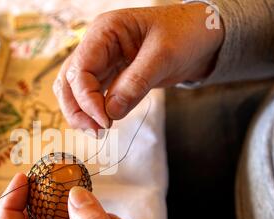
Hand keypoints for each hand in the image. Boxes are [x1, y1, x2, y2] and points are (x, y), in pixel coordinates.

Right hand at [53, 3, 223, 130]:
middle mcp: (98, 46)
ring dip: (81, 112)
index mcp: (105, 31)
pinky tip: (103, 123)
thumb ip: (135, 83)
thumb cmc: (186, 33)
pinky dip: (93, 110)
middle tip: (95, 132)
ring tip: (97, 132)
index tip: (104, 121)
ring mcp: (103, 61)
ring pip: (76, 90)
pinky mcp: (112, 76)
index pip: (80, 69)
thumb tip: (110, 113)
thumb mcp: (163, 55)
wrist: (203, 36)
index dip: (87, 98)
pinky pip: (93, 94)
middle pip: (69, 80)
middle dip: (76, 108)